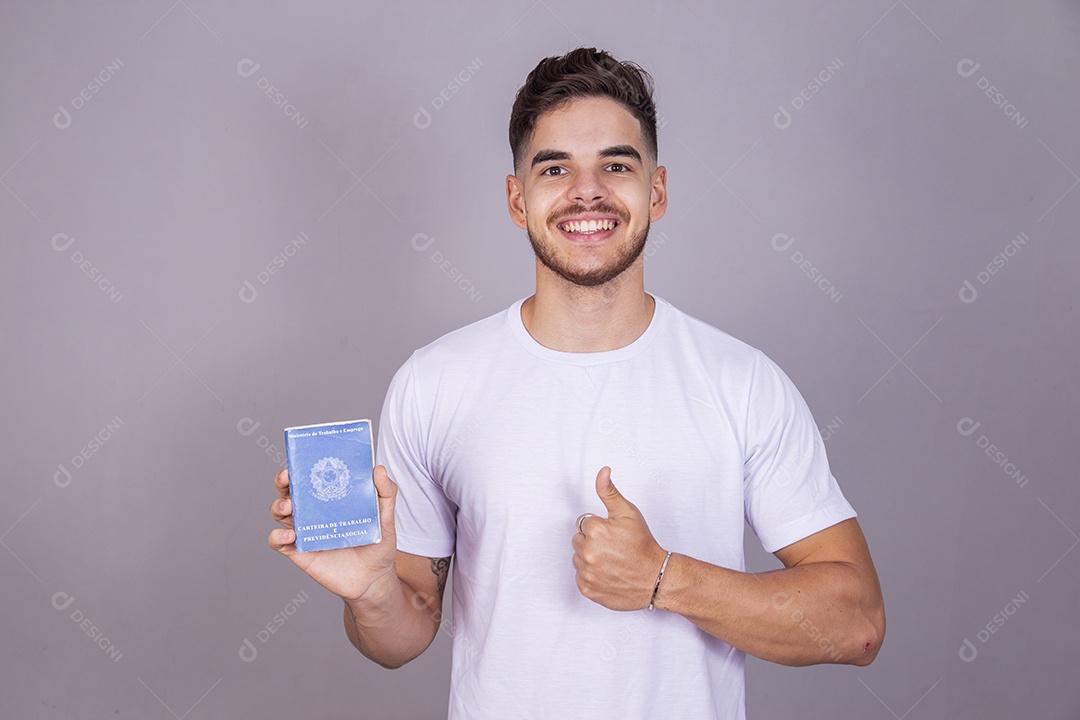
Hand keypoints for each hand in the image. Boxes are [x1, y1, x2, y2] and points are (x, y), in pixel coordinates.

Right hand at [269, 465, 399, 603]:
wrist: (374, 579)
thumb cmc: (378, 545)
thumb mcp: (385, 517)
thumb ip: (385, 493)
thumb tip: (380, 468)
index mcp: (330, 498)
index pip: (312, 476)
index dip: (302, 465)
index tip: (301, 457)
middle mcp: (313, 512)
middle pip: (289, 490)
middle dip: (283, 481)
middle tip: (287, 478)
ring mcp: (304, 531)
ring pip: (279, 513)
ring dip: (278, 506)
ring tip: (288, 507)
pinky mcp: (299, 552)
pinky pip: (278, 542)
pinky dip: (277, 536)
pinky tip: (290, 535)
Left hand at [572, 466, 667, 610]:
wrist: (655, 578)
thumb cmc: (643, 545)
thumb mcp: (628, 513)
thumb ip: (609, 492)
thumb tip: (603, 472)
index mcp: (594, 531)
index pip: (583, 523)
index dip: (599, 527)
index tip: (612, 534)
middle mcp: (587, 552)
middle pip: (578, 540)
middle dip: (592, 541)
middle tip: (613, 547)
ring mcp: (586, 572)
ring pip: (578, 559)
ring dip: (589, 558)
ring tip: (611, 560)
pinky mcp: (587, 589)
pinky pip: (580, 577)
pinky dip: (591, 576)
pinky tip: (607, 573)